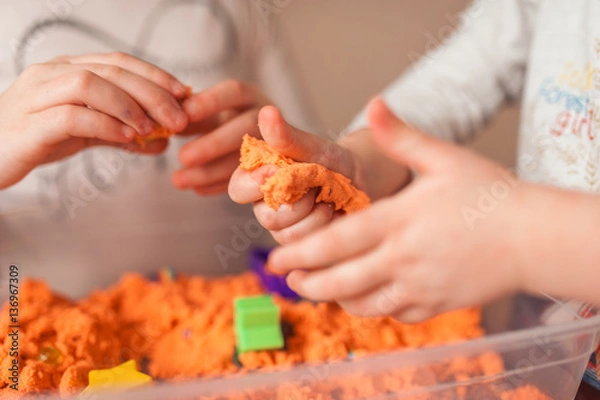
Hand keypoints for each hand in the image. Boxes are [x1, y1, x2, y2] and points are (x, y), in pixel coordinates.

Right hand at [0, 52, 188, 188]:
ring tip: (153, 128)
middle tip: (180, 117)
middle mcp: (51, 74)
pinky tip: (128, 138)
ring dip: (129, 105)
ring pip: (89, 84)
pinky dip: (106, 125)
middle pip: (111, 70)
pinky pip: (71, 116)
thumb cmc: (37, 139)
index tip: (185, 92)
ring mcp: (36, 96)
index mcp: (67, 69)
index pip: (118, 60)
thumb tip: (164, 140)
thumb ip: (122, 133)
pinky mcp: (29, 124)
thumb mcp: (86, 133)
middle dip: (152, 92)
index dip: (155, 74)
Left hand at [171, 80, 270, 194]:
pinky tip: (197, 189)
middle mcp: (266, 119)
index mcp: (249, 97)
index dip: (210, 101)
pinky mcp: (272, 170)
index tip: (184, 114)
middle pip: (246, 126)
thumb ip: (192, 117)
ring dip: (212, 171)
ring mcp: (274, 144)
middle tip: (182, 157)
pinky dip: (221, 185)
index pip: (234, 92)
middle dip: (213, 143)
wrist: (261, 146)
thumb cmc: (228, 123)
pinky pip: (250, 180)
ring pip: (248, 158)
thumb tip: (163, 122)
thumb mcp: (212, 115)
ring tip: (179, 180)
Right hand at [227, 105, 366, 243]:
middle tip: (316, 184)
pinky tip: (333, 212)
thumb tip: (266, 112)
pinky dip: (322, 226)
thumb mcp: (312, 147)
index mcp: (258, 177)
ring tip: (327, 197)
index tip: (279, 171)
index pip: (238, 189)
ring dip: (313, 213)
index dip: (255, 184)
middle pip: (265, 215)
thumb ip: (287, 137)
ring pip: (284, 232)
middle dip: (297, 200)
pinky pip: (302, 243)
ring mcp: (281, 226)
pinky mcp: (297, 242)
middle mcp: (264, 204)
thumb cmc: (331, 160)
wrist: (361, 181)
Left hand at [268, 99, 527, 321]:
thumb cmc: (489, 194)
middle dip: (307, 283)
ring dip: (334, 299)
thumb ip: (402, 137)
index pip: (337, 242)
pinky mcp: (437, 305)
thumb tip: (374, 104)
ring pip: (363, 303)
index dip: (300, 254)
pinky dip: (372, 308)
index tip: (275, 259)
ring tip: (318, 290)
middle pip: (341, 281)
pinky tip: (364, 298)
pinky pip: (394, 314)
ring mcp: (420, 286)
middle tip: (286, 279)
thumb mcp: (444, 158)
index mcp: (398, 220)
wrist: (534, 238)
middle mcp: (403, 258)